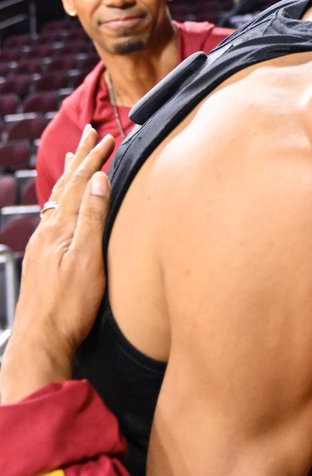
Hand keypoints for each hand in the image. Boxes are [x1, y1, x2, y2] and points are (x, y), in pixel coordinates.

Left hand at [0, 127, 112, 403]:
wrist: (41, 340)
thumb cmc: (69, 307)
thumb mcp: (88, 259)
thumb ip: (93, 217)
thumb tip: (100, 180)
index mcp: (59, 228)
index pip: (80, 184)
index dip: (94, 159)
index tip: (107, 138)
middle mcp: (47, 232)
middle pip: (65, 186)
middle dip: (80, 159)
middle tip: (89, 134)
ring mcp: (43, 246)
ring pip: (57, 200)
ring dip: (69, 177)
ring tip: (73, 159)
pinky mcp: (44, 261)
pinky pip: (54, 218)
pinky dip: (62, 200)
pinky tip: (62, 206)